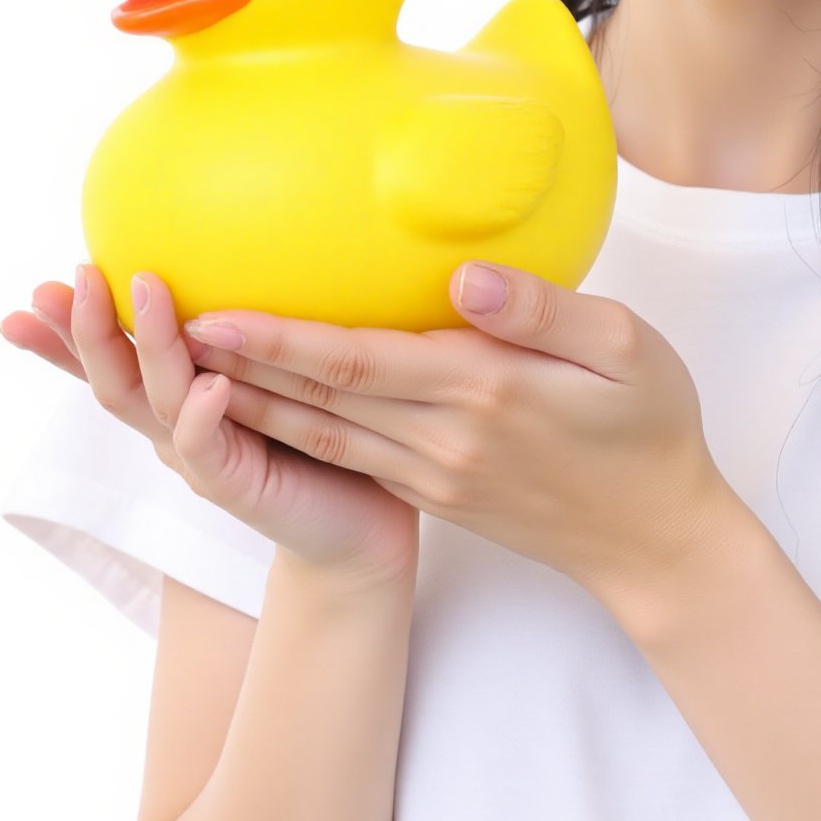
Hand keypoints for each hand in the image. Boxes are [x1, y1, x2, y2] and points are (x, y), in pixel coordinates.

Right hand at [0, 270, 418, 589]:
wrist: (364, 525)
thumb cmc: (330, 437)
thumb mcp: (289, 366)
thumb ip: (262, 320)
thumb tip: (269, 232)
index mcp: (178, 396)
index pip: (111, 358)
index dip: (66, 330)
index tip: (32, 293)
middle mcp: (176, 426)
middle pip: (112, 377)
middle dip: (82, 328)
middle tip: (67, 278)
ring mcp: (202, 457)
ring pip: (152, 401)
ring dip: (146, 344)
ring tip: (145, 290)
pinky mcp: (237, 486)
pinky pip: (208, 448)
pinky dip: (202, 414)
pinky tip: (211, 384)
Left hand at [174, 257, 733, 626]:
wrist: (657, 541)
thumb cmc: (652, 431)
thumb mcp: (627, 351)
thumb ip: (543, 310)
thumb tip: (467, 279)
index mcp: (483, 394)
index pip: (357, 361)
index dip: (278, 338)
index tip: (212, 312)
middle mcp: (442, 441)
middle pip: (318, 399)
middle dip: (235, 366)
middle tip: (163, 331)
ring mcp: (434, 476)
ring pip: (320, 433)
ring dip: (248, 403)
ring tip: (184, 367)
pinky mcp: (436, 494)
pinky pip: (347, 457)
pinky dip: (293, 431)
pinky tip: (262, 407)